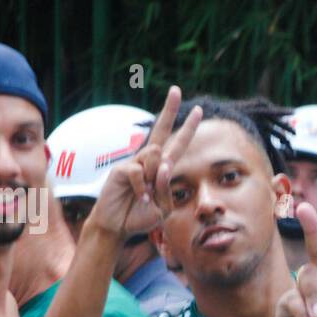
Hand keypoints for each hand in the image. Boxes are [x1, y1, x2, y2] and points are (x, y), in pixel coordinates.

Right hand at [86, 85, 202, 238]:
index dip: (187, 128)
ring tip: (146, 197)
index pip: (177, 144)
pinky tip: (139, 197)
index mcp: (162, 168)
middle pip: (160, 131)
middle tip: (176, 89)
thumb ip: (167, 188)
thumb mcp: (163, 207)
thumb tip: (162, 163)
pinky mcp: (121, 170)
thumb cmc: (141, 216)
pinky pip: (140, 172)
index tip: (198, 110)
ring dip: (155, 179)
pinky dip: (143, 188)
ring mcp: (134, 163)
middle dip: (169, 110)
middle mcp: (148, 161)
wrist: (118, 227)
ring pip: (155, 156)